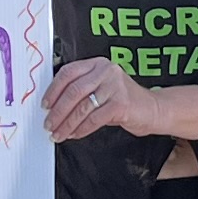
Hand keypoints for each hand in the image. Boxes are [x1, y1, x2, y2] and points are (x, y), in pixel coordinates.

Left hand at [43, 52, 164, 143]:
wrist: (152, 108)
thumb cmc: (123, 100)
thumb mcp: (101, 88)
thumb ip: (81, 90)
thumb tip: (53, 106)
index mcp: (97, 63)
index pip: (68, 72)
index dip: (53, 90)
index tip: (45, 105)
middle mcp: (106, 71)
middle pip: (73, 91)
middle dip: (58, 111)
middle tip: (49, 124)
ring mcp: (115, 86)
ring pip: (82, 107)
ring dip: (67, 123)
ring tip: (59, 133)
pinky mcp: (121, 104)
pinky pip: (94, 119)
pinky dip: (82, 129)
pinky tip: (75, 135)